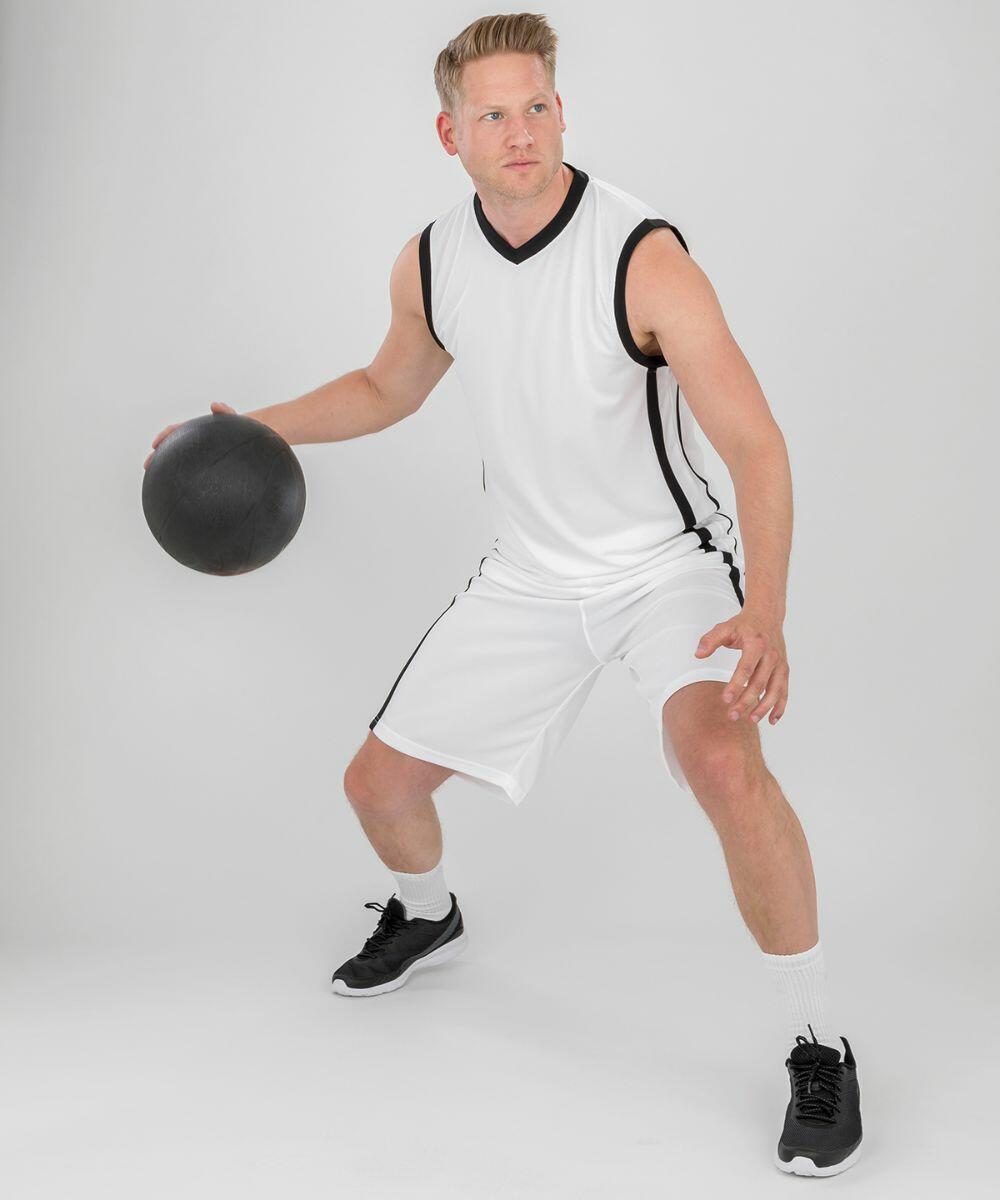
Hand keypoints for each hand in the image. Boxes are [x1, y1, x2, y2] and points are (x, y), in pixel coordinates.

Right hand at [143, 402, 236, 468]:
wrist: (245, 443)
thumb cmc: (239, 429)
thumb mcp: (233, 420)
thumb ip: (226, 411)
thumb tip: (214, 405)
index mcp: (195, 430)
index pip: (174, 430)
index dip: (163, 436)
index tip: (155, 445)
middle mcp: (192, 441)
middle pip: (170, 446)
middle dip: (156, 454)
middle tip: (147, 465)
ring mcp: (196, 452)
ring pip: (175, 458)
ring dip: (163, 465)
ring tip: (154, 477)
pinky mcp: (201, 464)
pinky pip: (187, 470)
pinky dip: (177, 476)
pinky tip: (175, 488)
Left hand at [694, 608, 788, 724]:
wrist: (768, 617)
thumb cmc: (744, 626)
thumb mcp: (725, 628)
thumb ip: (710, 640)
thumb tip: (698, 654)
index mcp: (756, 644)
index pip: (745, 668)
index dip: (736, 685)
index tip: (725, 699)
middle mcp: (771, 655)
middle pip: (759, 683)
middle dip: (746, 701)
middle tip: (732, 716)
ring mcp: (780, 664)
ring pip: (775, 690)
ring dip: (764, 707)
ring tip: (751, 720)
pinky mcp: (785, 670)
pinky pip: (784, 691)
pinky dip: (780, 706)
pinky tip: (772, 720)